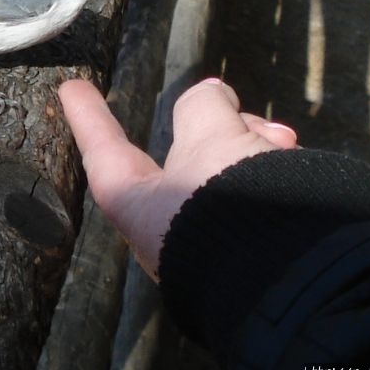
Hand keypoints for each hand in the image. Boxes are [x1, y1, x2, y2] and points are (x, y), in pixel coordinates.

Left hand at [58, 77, 298, 278]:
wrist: (299, 279)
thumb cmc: (229, 204)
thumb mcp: (213, 139)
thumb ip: (203, 109)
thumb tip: (209, 95)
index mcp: (137, 206)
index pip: (104, 150)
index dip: (89, 116)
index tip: (70, 90)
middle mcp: (167, 232)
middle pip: (184, 158)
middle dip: (219, 126)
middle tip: (241, 109)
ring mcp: (210, 246)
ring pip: (228, 175)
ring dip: (255, 146)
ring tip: (282, 139)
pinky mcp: (253, 255)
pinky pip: (256, 202)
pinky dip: (273, 176)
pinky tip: (297, 164)